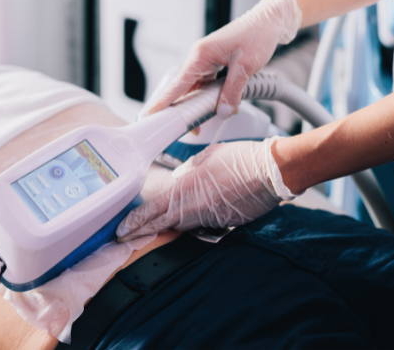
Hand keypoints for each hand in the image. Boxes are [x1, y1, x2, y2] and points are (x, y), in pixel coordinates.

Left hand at [116, 138, 298, 241]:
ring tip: (152, 226)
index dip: (134, 223)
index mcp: (185, 191)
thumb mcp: (205, 157)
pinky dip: (195, 221)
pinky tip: (194, 215)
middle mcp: (194, 209)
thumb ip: (187, 171)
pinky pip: (204, 225)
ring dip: (169, 225)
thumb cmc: (240, 158)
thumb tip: (179, 180)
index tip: (121, 231)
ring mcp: (210, 220)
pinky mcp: (225, 225)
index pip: (152, 212)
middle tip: (126, 236)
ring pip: (183, 225)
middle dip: (143, 230)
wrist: (272, 172)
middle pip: (163, 224)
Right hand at [145, 0, 301, 118]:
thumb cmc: (258, 34)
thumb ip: (232, 91)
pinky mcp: (213, 63)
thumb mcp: (246, 66)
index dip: (163, 101)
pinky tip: (215, 107)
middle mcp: (198, 57)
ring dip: (198, 104)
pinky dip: (208, 97)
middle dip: (183, 109)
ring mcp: (205, 61)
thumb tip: (223, 112)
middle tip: (185, 128)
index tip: (150, 114)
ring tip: (199, 123)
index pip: (177, 84)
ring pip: (194, 88)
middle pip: (183, 89)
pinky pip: (205, 84)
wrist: (270, 20)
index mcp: (200, 54)